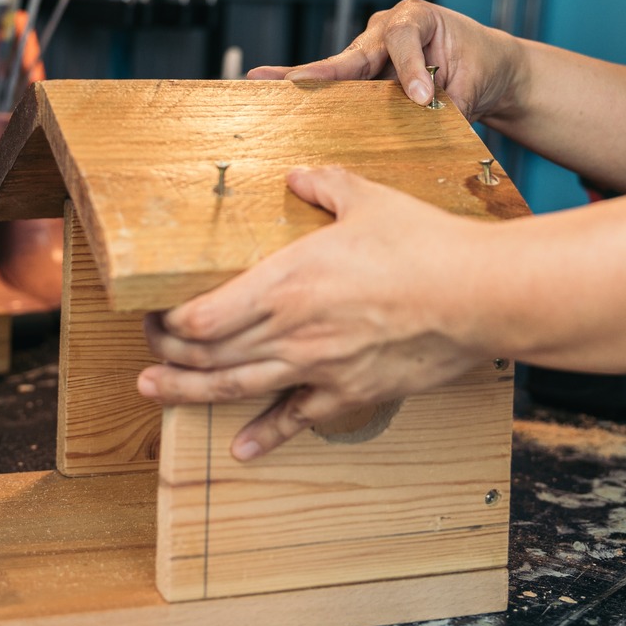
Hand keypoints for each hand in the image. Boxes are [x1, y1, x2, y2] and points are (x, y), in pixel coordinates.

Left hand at [138, 166, 496, 460]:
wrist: (479, 296)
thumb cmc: (426, 245)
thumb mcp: (369, 199)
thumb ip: (324, 185)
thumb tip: (300, 176)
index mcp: (285, 282)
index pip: (200, 317)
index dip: (166, 321)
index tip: (153, 311)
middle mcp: (291, 332)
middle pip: (206, 357)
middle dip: (165, 355)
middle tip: (146, 349)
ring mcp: (317, 369)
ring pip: (234, 391)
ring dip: (186, 395)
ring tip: (153, 394)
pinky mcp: (349, 394)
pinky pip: (295, 421)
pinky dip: (263, 437)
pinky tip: (242, 449)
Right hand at [246, 0, 525, 121]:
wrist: (486, 67)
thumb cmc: (480, 67)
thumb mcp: (473, 84)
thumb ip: (448, 103)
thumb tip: (422, 127)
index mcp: (417, 18)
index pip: (404, 38)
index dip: (410, 68)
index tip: (422, 97)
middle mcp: (386, 29)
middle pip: (352, 54)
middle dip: (320, 70)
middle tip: (292, 82)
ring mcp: (371, 51)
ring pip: (338, 70)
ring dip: (304, 81)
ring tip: (262, 82)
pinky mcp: (365, 75)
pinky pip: (340, 86)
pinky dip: (312, 94)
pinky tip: (272, 93)